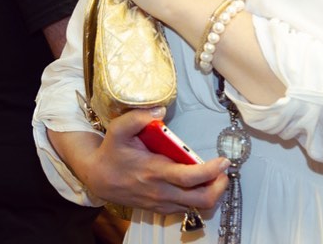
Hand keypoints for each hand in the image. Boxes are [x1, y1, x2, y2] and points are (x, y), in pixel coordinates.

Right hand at [68, 110, 229, 213]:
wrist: (98, 178)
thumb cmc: (112, 152)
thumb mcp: (119, 129)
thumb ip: (138, 117)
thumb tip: (161, 112)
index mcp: (155, 171)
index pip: (189, 177)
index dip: (211, 171)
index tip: (224, 161)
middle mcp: (161, 191)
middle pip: (200, 199)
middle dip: (219, 186)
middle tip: (225, 171)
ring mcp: (161, 202)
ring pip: (196, 207)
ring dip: (211, 193)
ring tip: (217, 176)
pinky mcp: (160, 207)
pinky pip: (186, 209)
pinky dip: (198, 199)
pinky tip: (201, 184)